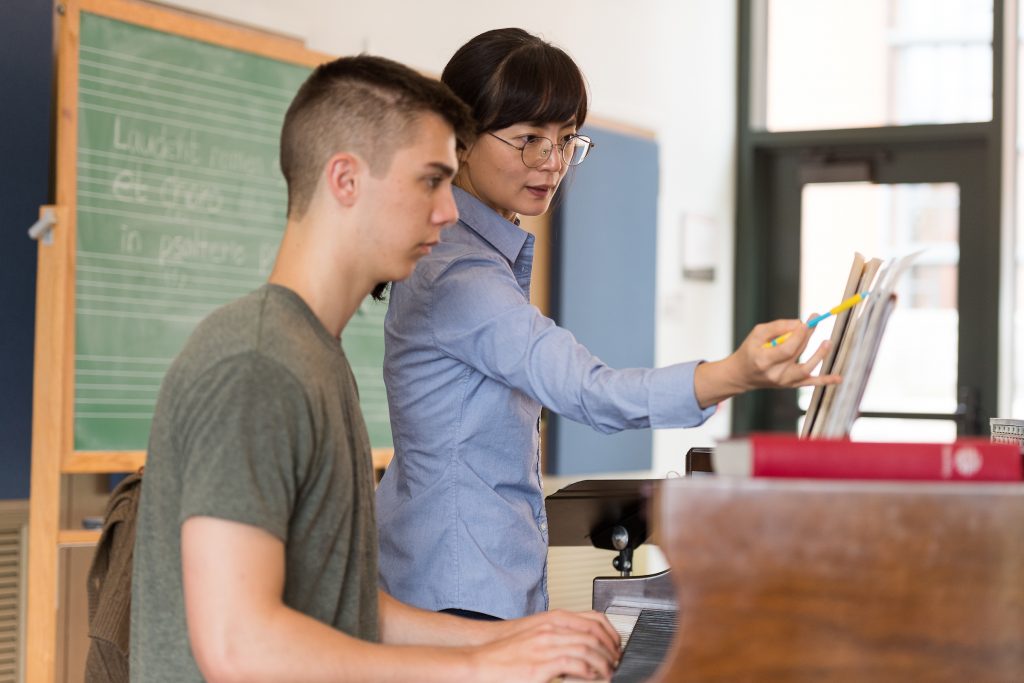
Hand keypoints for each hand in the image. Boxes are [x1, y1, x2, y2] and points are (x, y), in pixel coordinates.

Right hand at [468, 610, 619, 681]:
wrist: (482, 661)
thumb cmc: (507, 651)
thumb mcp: (536, 634)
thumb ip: (558, 635)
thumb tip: (579, 645)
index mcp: (552, 620)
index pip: (593, 619)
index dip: (611, 634)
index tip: (616, 646)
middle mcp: (551, 630)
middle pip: (594, 635)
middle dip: (610, 651)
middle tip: (616, 663)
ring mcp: (546, 646)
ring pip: (587, 649)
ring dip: (603, 663)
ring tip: (607, 673)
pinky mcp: (540, 666)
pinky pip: (573, 664)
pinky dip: (587, 671)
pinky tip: (591, 677)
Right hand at [694, 317, 840, 407]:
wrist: (742, 375)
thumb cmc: (749, 352)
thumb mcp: (756, 334)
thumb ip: (777, 327)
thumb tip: (800, 323)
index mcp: (764, 361)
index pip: (786, 348)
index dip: (798, 335)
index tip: (806, 322)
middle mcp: (775, 374)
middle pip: (796, 353)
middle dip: (807, 335)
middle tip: (815, 320)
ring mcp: (784, 381)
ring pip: (806, 368)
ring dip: (819, 355)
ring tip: (827, 342)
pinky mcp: (791, 384)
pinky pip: (810, 383)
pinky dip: (825, 381)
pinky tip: (838, 378)